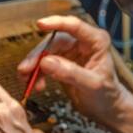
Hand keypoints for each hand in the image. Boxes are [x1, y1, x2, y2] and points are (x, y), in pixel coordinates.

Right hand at [18, 15, 132, 126]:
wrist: (107, 109)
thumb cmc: (107, 95)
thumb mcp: (92, 85)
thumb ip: (70, 73)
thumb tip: (45, 62)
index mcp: (96, 41)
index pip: (74, 26)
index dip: (56, 23)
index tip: (40, 24)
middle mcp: (82, 43)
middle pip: (54, 41)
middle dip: (37, 55)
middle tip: (25, 69)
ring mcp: (71, 52)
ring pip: (45, 52)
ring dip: (33, 66)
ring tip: (26, 80)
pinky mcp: (61, 63)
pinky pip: (44, 64)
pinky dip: (36, 74)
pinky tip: (35, 85)